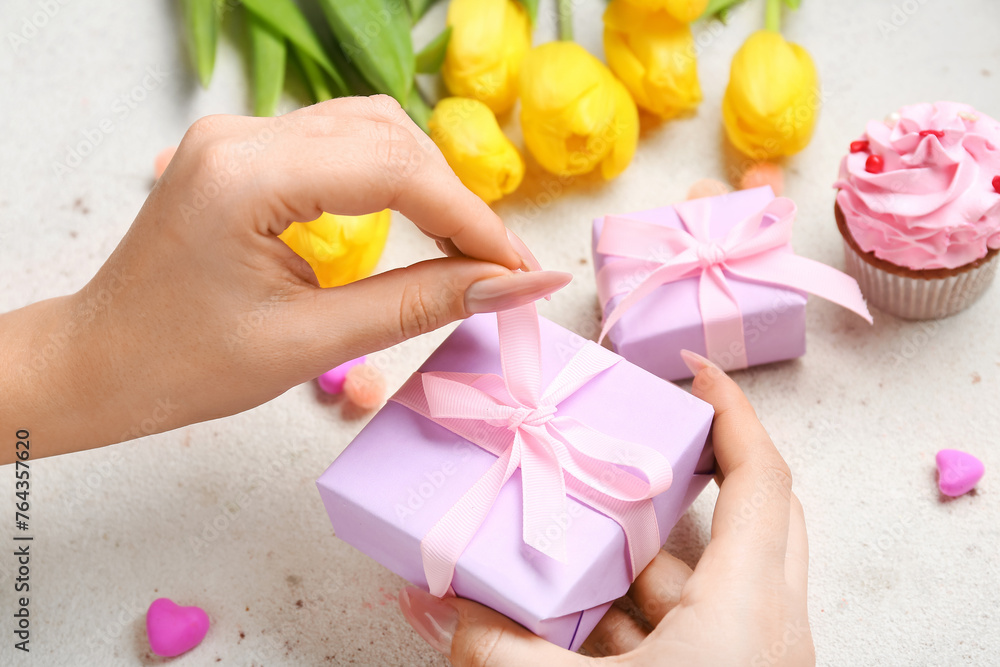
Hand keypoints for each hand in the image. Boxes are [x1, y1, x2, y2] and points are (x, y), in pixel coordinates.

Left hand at [0, 95, 570, 460]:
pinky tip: (416, 222)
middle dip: (456, 201)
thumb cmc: (186, 365)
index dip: (471, 218)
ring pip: (371, 130)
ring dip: (429, 184)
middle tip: (500, 267)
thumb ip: (418, 304)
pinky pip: (340, 144)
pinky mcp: (246, 150)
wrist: (103, 362)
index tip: (520, 268)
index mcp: (244, 176)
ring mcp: (240, 135)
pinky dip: (392, 180)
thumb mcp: (311, 344)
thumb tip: (511, 286)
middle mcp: (240, 135)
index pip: (392, 170)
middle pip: (388, 136)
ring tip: (466, 249)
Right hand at [398, 353, 813, 665]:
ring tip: (560, 536)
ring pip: (697, 585)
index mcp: (750, 610)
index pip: (761, 478)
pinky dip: (623, 621)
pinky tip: (560, 622)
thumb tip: (454, 621)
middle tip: (628, 444)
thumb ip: (504, 657)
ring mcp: (743, 661)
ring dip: (631, 562)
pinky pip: (676, 634)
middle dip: (684, 477)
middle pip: (747, 518)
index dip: (732, 412)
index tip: (690, 370)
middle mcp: (762, 627)